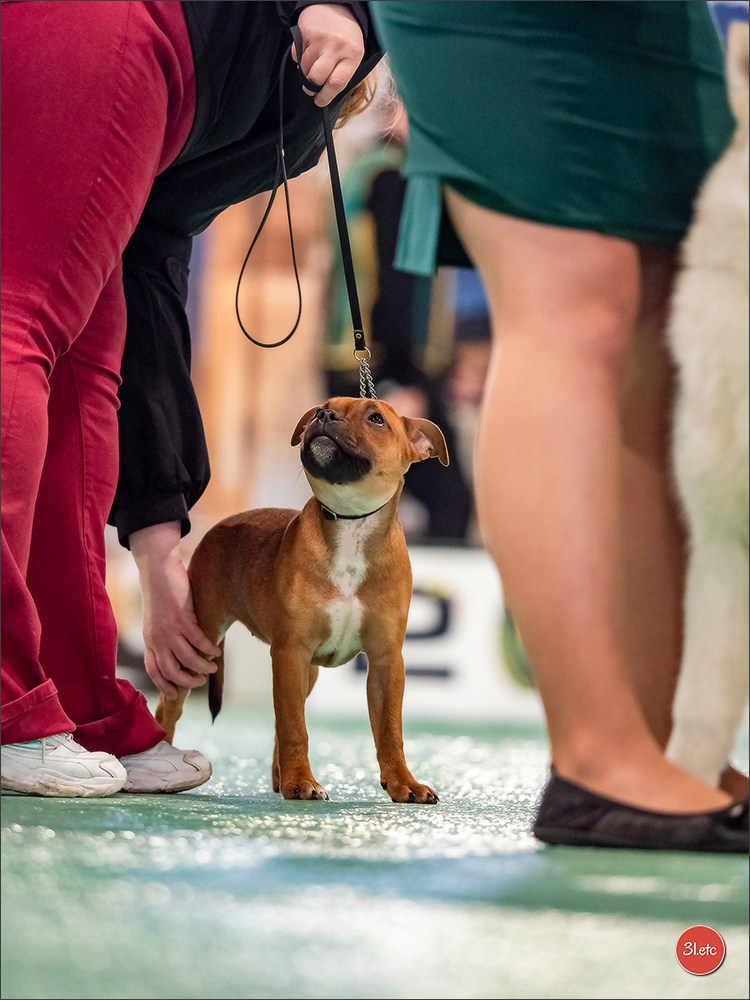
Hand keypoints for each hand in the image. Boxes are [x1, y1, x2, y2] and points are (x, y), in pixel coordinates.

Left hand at [129, 522, 220, 697]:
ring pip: (188, 659)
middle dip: (188, 681)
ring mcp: (169, 630)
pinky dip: (209, 649)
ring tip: (213, 667)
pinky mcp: (182, 618)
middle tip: (201, 681)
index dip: (164, 685)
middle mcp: (157, 639)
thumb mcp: (157, 619)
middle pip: (171, 671)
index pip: (154, 670)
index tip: (175, 694)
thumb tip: (178, 650)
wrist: (157, 570)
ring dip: (202, 668)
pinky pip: (199, 641)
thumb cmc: (161, 593)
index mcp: (150, 640)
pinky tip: (217, 650)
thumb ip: (164, 635)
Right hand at [294, 4, 364, 106]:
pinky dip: (299, 58)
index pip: (336, 82)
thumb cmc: (346, 36)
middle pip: (316, 78)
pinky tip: (308, 50)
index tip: (319, 101)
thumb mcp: (354, 55)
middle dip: (311, 87)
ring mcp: (319, 39)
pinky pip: (296, 55)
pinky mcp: (305, 32)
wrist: (337, 6)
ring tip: (313, 63)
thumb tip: (325, 94)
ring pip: (304, 68)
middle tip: (311, 87)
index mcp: (352, 55)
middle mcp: (335, 47)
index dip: (325, 96)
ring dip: (305, 71)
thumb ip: (342, 73)